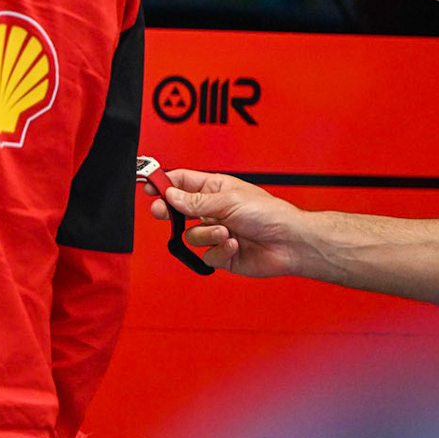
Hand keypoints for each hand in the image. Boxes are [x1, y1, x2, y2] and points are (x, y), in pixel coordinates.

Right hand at [148, 169, 311, 277]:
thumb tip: (171, 195)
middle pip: (178, 209)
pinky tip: (235, 245)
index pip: (182, 182)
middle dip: (170, 211)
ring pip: (190, 236)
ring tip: (226, 232)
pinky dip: (220, 251)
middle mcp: (213, 211)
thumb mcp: (228, 201)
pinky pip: (205, 255)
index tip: (148, 184)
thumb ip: (195, 201)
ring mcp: (216, 233)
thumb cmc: (270, 214)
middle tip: (162, 212)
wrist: (290, 243)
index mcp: (215, 189)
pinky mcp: (221, 254)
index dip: (163, 182)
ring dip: (207, 235)